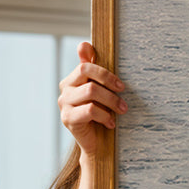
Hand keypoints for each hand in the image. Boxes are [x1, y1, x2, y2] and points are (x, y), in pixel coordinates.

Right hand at [58, 42, 126, 157]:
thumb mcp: (101, 91)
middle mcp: (65, 89)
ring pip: (90, 91)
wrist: (97, 144)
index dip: (103, 71)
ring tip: (122, 110)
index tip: (121, 85)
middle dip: (110, 83)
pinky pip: (90, 110)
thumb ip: (95, 70)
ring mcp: (64, 104)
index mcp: (73, 79)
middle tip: (124, 95)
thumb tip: (84, 44)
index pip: (85, 65)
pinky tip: (111, 123)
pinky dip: (105, 116)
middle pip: (86, 73)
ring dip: (111, 101)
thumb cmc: (102, 114)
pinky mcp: (67, 119)